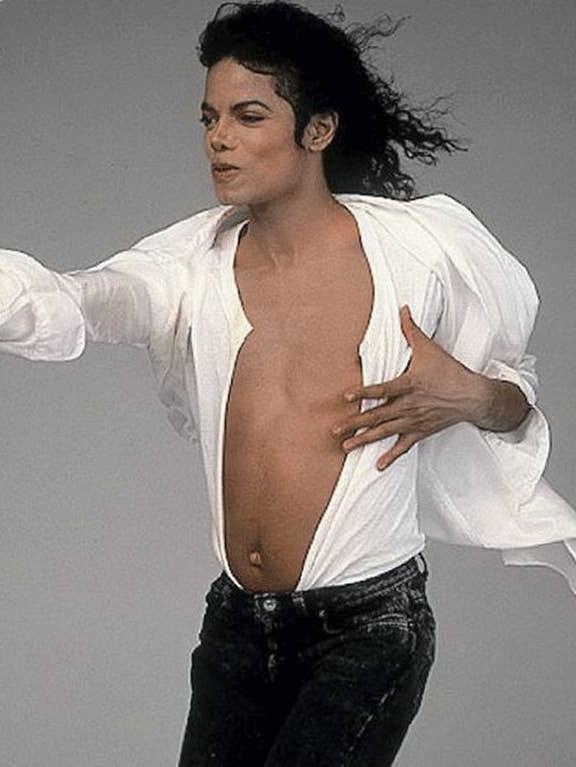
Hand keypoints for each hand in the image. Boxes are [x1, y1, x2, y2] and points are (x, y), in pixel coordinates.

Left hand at [331, 304, 489, 470]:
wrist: (474, 396)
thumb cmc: (450, 370)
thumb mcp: (430, 348)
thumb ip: (411, 330)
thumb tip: (403, 308)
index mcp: (409, 384)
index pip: (383, 390)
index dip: (365, 393)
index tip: (347, 397)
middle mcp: (410, 405)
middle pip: (378, 416)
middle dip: (355, 423)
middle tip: (334, 429)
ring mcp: (415, 421)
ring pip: (385, 432)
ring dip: (365, 439)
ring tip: (346, 446)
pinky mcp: (421, 432)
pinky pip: (404, 447)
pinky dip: (391, 456)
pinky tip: (378, 466)